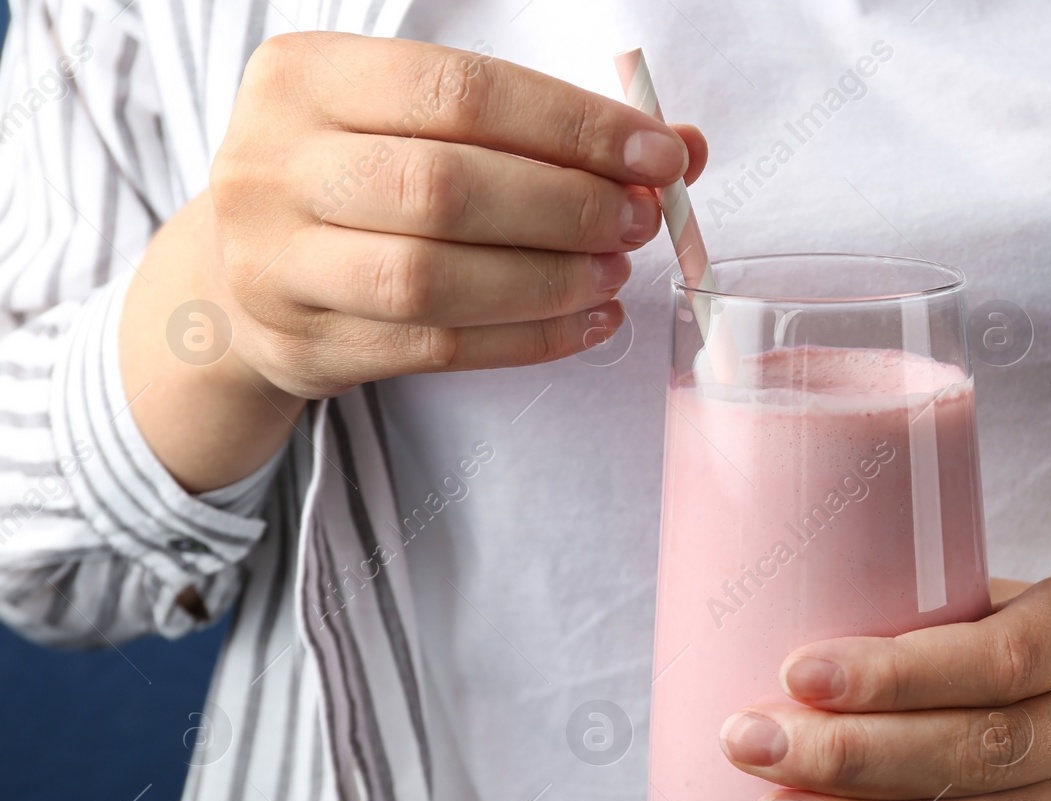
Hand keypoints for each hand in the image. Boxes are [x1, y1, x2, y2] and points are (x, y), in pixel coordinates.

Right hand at [209, 32, 705, 395]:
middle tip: (638, 219)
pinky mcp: (303, 344)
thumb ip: (542, 128)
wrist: (242, 267)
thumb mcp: (420, 124)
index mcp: (304, 77)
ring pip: (433, 280)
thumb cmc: (359, 178)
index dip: (572, 126)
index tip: (659, 155)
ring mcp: (276, 263)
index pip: (459, 91)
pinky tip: (585, 322)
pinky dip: (527, 339)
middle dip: (564, 206)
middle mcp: (273, 164)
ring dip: (548, 280)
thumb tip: (683, 149)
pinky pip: (436, 349)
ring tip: (614, 272)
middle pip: (443, 187)